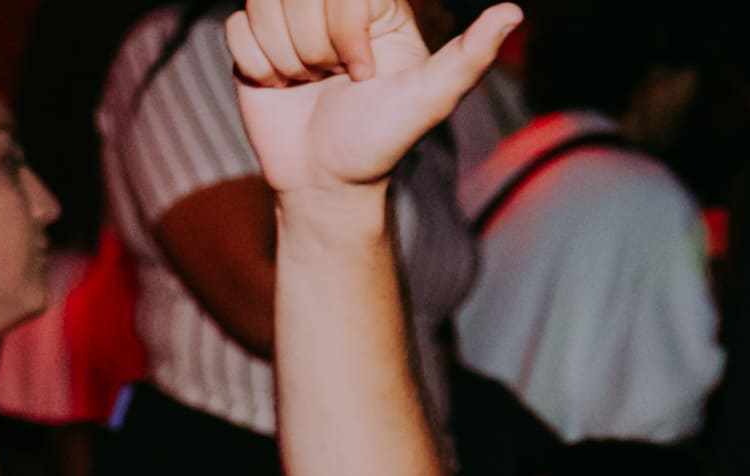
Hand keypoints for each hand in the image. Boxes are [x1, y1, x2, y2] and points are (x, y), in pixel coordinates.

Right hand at [222, 0, 518, 198]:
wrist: (326, 185)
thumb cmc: (380, 144)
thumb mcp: (429, 101)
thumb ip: (469, 56)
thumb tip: (513, 13)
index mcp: (373, 8)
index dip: (343, 34)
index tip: (362, 74)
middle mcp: (330, 6)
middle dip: (313, 51)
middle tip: (333, 82)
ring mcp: (288, 18)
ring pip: (263, 4)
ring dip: (284, 59)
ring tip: (309, 85)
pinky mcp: (252, 37)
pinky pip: (236, 28)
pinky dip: (258, 67)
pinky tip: (281, 87)